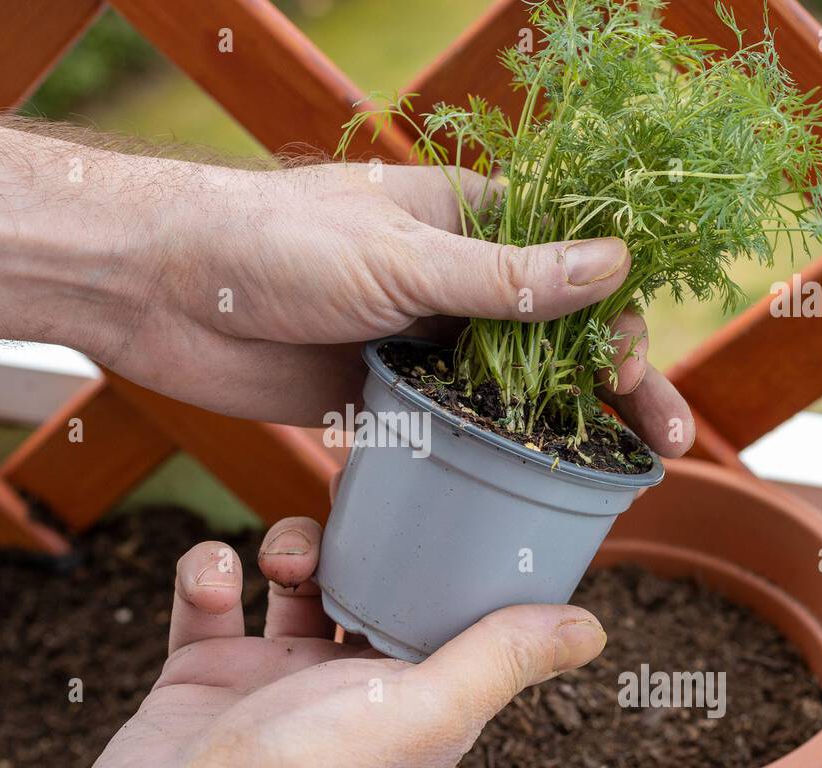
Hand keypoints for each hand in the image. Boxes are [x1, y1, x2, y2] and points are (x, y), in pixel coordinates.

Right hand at [57, 515, 607, 767]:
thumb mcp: (423, 712)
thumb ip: (498, 660)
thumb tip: (591, 628)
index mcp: (410, 700)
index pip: (442, 612)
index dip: (443, 556)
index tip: (440, 500)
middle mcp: (344, 689)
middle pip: (367, 583)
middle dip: (360, 537)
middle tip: (353, 498)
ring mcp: (271, 679)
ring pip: (291, 582)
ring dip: (288, 546)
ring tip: (284, 562)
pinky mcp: (205, 672)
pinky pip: (211, 600)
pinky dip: (209, 573)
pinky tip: (216, 583)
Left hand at [103, 162, 693, 454]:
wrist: (160, 288)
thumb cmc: (275, 243)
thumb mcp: (398, 257)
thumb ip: (503, 278)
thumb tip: (614, 267)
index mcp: (464, 223)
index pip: (570, 266)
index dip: (616, 317)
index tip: (639, 369)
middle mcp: (449, 283)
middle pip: (551, 337)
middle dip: (609, 386)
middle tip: (661, 443)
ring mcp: (414, 343)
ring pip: (505, 389)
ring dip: (556, 427)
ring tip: (609, 477)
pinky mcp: (375, 395)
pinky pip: (446, 427)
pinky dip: (484, 454)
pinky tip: (520, 489)